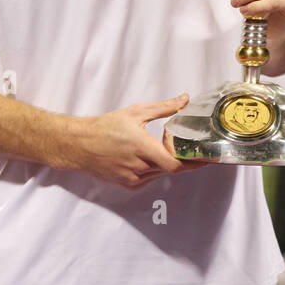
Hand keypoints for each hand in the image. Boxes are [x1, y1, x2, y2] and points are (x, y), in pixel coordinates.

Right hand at [70, 95, 208, 188]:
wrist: (80, 144)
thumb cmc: (104, 127)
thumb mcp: (136, 112)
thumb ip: (164, 108)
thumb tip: (183, 100)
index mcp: (142, 146)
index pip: (174, 164)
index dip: (192, 164)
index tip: (205, 159)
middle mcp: (138, 166)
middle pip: (169, 168)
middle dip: (180, 159)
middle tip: (187, 149)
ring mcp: (132, 177)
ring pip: (159, 173)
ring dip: (165, 163)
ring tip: (160, 149)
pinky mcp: (127, 184)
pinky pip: (148, 179)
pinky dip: (153, 169)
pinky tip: (147, 158)